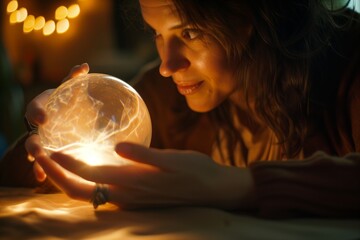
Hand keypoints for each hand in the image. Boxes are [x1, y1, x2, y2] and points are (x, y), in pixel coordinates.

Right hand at [25, 63, 89, 181]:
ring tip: (38, 164)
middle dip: (32, 140)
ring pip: (33, 149)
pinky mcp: (47, 150)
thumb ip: (74, 78)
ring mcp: (41, 138)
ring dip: (35, 157)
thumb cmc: (69, 100)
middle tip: (37, 146)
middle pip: (30, 133)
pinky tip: (42, 179)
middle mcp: (38, 124)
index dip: (36, 113)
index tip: (42, 119)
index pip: (35, 108)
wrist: (66, 114)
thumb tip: (84, 65)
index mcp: (42, 106)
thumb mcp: (71, 89)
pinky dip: (40, 170)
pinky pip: (41, 162)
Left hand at [35, 142, 255, 209]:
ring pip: (88, 193)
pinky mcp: (135, 197)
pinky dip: (85, 181)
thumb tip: (118, 147)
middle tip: (39, 155)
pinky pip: (102, 192)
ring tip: (53, 162)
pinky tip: (85, 168)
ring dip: (67, 179)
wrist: (212, 189)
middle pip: (80, 190)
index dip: (64, 163)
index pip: (88, 175)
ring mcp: (129, 199)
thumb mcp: (174, 160)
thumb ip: (145, 157)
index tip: (45, 148)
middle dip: (55, 174)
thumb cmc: (195, 171)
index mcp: (133, 183)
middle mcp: (126, 195)